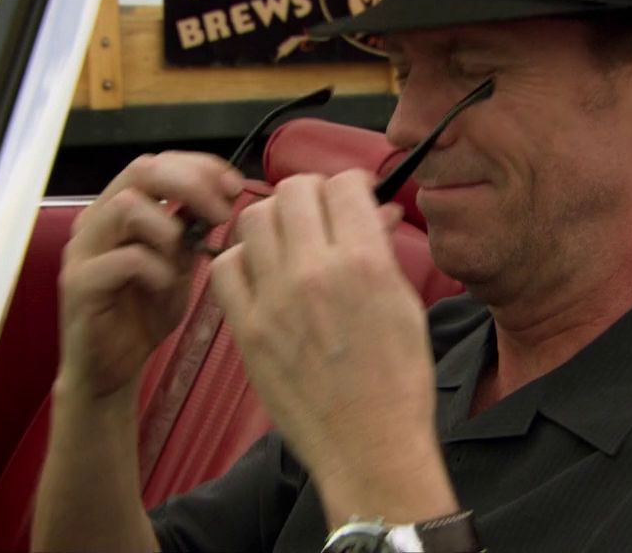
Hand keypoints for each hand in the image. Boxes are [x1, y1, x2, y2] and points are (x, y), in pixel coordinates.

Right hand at [58, 152, 243, 401]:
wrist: (110, 368)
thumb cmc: (142, 314)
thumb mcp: (178, 264)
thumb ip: (190, 230)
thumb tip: (222, 195)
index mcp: (118, 208)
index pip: (157, 163)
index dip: (199, 167)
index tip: (234, 185)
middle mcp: (96, 220)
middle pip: (141, 171)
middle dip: (191, 184)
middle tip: (222, 212)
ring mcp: (83, 250)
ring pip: (127, 206)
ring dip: (170, 227)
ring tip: (186, 256)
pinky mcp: (79, 284)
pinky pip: (125, 259)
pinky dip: (157, 268)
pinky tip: (168, 286)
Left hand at [209, 170, 455, 523]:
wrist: (369, 446)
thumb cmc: (397, 383)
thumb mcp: (406, 306)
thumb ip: (383, 251)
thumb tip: (375, 212)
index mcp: (363, 263)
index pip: (342, 185)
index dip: (351, 186)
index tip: (352, 198)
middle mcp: (313, 274)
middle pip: (292, 191)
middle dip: (310, 195)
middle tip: (319, 215)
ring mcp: (274, 301)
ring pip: (252, 218)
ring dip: (272, 220)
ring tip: (287, 240)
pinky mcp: (246, 329)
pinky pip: (224, 266)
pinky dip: (240, 259)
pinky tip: (260, 273)